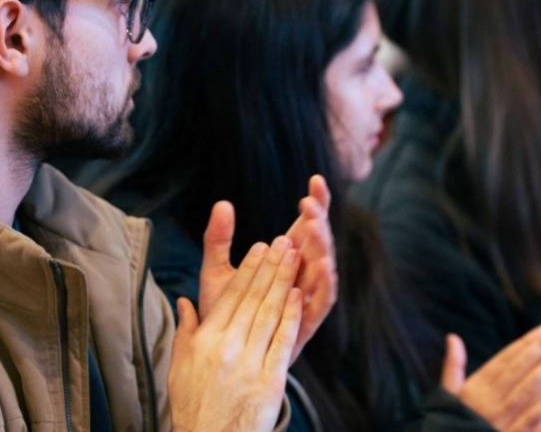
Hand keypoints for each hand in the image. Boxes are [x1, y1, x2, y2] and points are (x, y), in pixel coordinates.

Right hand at [169, 237, 302, 431]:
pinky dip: (291, 315)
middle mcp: (226, 347)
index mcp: (205, 341)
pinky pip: (282, 340)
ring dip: (284, 281)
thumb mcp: (180, 368)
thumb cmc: (195, 406)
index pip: (231, 296)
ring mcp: (249, 363)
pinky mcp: (269, 380)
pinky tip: (299, 294)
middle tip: (284, 241)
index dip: (248, 269)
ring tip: (295, 257)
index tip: (260, 247)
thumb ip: (184, 332)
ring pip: (269, 313)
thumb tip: (184, 304)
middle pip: (253, 298)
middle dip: (271, 267)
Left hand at [198, 176, 336, 361]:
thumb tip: (223, 204)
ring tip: (314, 228)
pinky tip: (322, 267)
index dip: (316, 203)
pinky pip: (323, 303)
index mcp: (285, 260)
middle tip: (309, 206)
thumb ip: (218, 240)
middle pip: (319, 244)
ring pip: (324, 269)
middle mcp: (300, 276)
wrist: (219, 359)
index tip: (314, 181)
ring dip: (323, 249)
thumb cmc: (222, 314)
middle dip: (318, 223)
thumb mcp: (216, 272)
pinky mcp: (305, 323)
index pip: (306, 226)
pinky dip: (324, 285)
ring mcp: (306, 299)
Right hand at [442, 306, 540, 430]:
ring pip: (525, 391)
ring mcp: (499, 420)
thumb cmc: (450, 423)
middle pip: (517, 370)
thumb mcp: (448, 395)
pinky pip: (528, 419)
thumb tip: (452, 337)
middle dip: (539, 349)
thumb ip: (453, 366)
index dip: (525, 344)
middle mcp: (488, 401)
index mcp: (475, 388)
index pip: (504, 361)